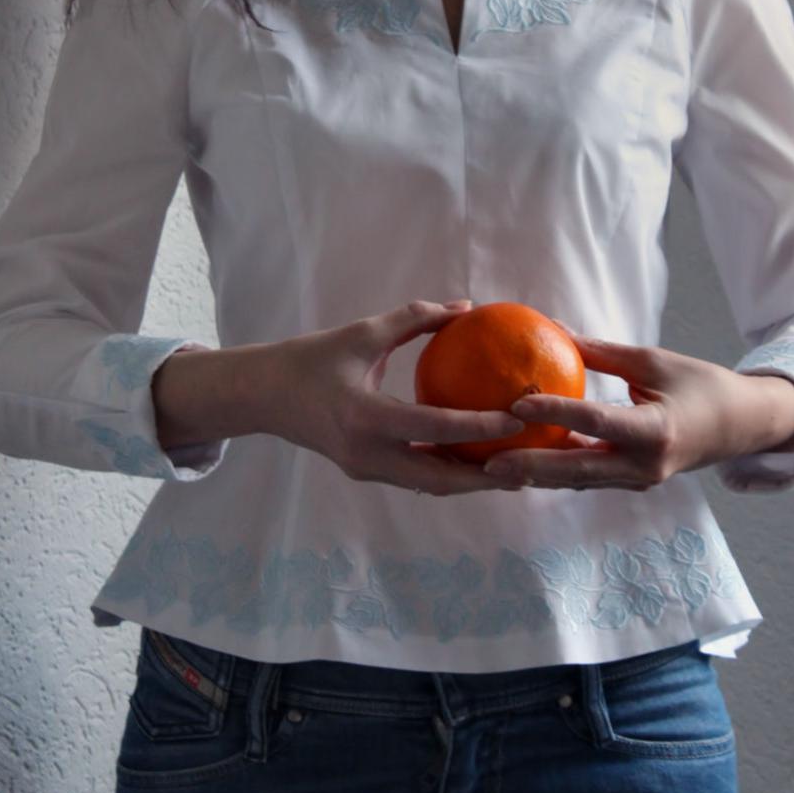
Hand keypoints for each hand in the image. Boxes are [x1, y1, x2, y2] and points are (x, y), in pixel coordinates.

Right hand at [256, 299, 525, 496]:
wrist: (263, 396)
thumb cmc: (312, 358)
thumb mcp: (363, 333)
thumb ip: (415, 319)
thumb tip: (465, 307)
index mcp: (366, 418)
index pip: (435, 428)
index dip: (480, 426)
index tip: (518, 417)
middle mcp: (368, 454)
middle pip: (440, 479)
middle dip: (487, 476)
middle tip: (529, 460)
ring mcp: (366, 470)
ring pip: (430, 485)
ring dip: (470, 480)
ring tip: (513, 467)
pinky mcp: (366, 472)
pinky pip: (415, 477)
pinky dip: (447, 472)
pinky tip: (477, 458)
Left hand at [482, 322, 793, 490]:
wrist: (740, 427)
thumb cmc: (699, 383)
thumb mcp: (652, 360)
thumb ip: (602, 352)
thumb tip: (553, 328)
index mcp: (656, 431)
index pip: (597, 421)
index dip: (556, 412)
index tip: (516, 403)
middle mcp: (646, 465)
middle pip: (577, 469)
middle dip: (531, 467)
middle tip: (487, 459)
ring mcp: (639, 481)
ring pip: (578, 479)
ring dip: (537, 474)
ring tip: (493, 466)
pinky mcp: (633, 483)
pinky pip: (589, 477)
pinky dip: (556, 470)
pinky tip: (522, 460)